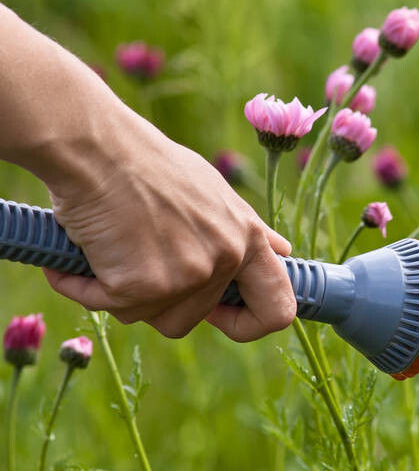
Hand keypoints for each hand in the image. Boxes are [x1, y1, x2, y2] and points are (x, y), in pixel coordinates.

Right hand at [42, 104, 296, 340]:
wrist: (97, 147)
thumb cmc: (149, 164)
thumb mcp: (215, 191)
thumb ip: (247, 229)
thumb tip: (283, 251)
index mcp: (248, 238)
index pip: (277, 309)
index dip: (250, 323)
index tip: (220, 316)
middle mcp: (225, 259)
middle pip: (193, 318)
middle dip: (160, 300)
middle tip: (137, 259)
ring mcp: (187, 275)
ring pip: (151, 317)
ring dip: (124, 294)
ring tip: (112, 247)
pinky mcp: (143, 285)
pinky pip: (109, 305)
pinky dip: (86, 286)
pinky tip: (82, 253)